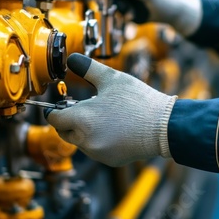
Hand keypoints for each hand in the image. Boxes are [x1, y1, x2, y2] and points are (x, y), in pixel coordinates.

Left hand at [45, 53, 176, 166]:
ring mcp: (97, 153)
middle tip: (85, 108)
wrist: (164, 126)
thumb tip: (72, 58)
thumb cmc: (137, 101)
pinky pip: (96, 150)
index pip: (54, 119)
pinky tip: (114, 129)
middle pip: (64, 132)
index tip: (63, 104)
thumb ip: (87, 68)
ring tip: (104, 117)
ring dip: (84, 131)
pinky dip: (99, 141)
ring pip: (80, 142)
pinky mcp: (109, 160)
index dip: (56, 110)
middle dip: (70, 121)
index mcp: (81, 120)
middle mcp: (85, 140)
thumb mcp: (111, 78)